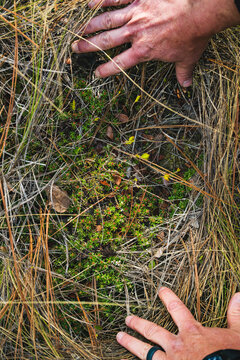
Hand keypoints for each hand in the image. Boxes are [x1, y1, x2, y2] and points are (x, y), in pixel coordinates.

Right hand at [72, 0, 239, 85]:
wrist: (200, 12)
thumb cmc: (193, 36)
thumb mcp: (187, 58)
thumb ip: (183, 73)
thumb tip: (186, 86)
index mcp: (144, 51)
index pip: (120, 63)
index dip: (106, 70)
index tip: (95, 73)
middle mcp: (135, 33)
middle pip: (106, 41)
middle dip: (89, 46)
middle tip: (75, 49)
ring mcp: (136, 13)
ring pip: (107, 20)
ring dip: (91, 25)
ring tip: (79, 29)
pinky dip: (103, 0)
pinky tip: (91, 3)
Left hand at [116, 287, 239, 359]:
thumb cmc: (231, 356)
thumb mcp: (237, 335)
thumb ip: (236, 316)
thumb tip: (238, 295)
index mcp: (192, 332)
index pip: (177, 309)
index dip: (168, 297)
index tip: (160, 290)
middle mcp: (176, 345)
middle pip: (153, 330)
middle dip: (139, 323)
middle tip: (127, 318)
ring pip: (145, 351)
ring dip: (131, 343)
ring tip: (119, 336)